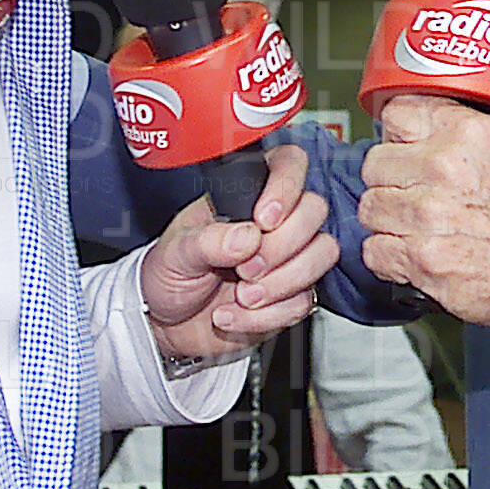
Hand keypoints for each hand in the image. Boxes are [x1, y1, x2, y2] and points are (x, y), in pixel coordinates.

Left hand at [139, 143, 337, 361]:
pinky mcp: (292, 295)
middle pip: (314, 210)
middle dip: (282, 245)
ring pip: (323, 253)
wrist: (166, 324)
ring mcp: (288, 258)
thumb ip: (207, 241)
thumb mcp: (175, 252)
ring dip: (282, 282)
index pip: (288, 164)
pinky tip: (235, 315)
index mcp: (245, 195)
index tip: (264, 220)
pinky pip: (304, 300)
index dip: (286, 186)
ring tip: (242, 296)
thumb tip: (246, 237)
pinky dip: (268, 316)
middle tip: (245, 268)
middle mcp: (274, 222)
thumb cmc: (169, 274)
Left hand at [358, 94, 489, 330]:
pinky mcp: (419, 257)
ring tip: (418, 229)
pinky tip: (414, 256)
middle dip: (390, 182)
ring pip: (370, 208)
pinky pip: (375, 251)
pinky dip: (389, 258)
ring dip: (388, 222)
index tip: (401, 149)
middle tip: (412, 196)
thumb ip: (463, 137)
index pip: (396, 114)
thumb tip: (428, 133)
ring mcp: (426, 214)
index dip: (397, 136)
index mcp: (465, 132)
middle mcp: (441, 167)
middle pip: (375, 164)